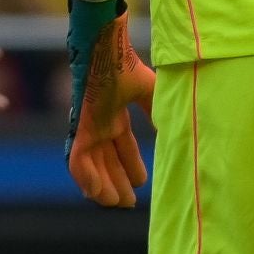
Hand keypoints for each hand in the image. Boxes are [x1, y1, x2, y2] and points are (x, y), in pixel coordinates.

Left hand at [65, 0, 155, 207]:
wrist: (106, 49)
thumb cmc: (126, 65)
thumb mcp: (150, 92)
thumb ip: (158, 111)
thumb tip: (175, 132)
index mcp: (114, 112)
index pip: (121, 145)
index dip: (131, 164)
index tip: (142, 182)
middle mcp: (100, 122)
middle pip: (107, 159)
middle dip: (117, 180)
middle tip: (129, 202)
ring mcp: (88, 125)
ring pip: (91, 164)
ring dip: (103, 186)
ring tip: (117, 203)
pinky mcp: (79, 127)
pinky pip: (77, 159)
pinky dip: (86, 178)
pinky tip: (97, 194)